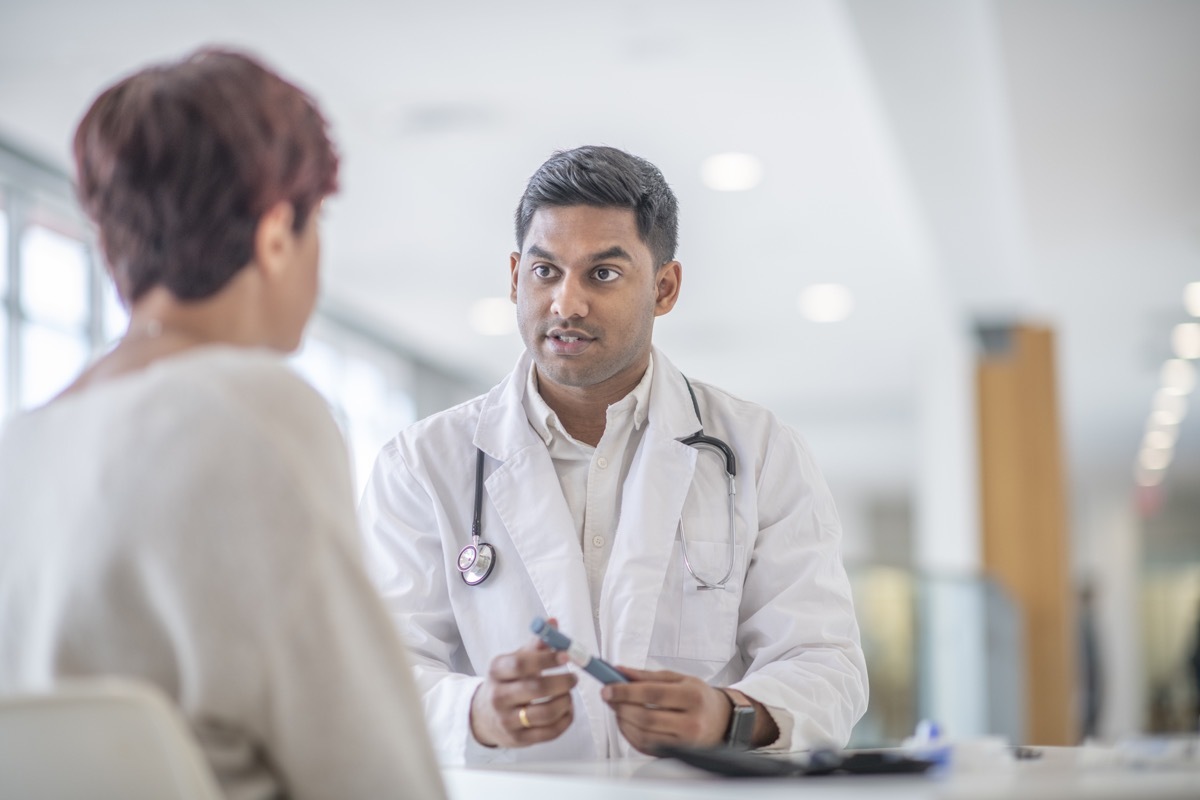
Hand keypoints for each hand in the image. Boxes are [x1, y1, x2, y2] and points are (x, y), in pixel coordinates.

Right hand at [469, 618, 577, 747]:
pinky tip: (567, 710)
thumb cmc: (507, 682)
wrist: (484, 716)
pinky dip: (565, 720)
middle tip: (574, 678)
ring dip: (565, 702)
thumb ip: (535, 645)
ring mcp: (507, 720)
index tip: (567, 655)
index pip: (521, 664)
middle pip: (535, 689)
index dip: (547, 659)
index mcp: (497, 670)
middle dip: (562, 682)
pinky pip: (549, 733)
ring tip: (569, 695)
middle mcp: (498, 696)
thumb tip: (552, 623)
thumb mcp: (514, 660)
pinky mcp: (518, 740)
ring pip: (545, 714)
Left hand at [600, 667, 730, 754]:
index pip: (652, 694)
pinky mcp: (677, 755)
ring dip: (622, 721)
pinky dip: (630, 735)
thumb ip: (647, 675)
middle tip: (609, 697)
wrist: (723, 722)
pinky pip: (646, 747)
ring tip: (617, 708)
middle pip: (645, 717)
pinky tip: (626, 722)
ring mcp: (685, 743)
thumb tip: (619, 671)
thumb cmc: (699, 698)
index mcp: (692, 696)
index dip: (625, 691)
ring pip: (643, 735)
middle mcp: (691, 722)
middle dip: (621, 706)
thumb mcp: (679, 679)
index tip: (608, 688)